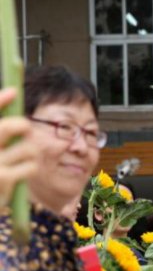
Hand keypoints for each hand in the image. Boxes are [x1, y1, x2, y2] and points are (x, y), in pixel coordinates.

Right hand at [0, 88, 38, 206]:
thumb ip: (2, 130)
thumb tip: (12, 94)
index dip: (0, 100)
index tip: (14, 91)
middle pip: (9, 127)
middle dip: (21, 126)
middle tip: (24, 129)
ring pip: (26, 147)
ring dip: (29, 152)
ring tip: (21, 159)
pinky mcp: (3, 178)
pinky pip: (31, 164)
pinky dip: (31, 167)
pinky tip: (23, 172)